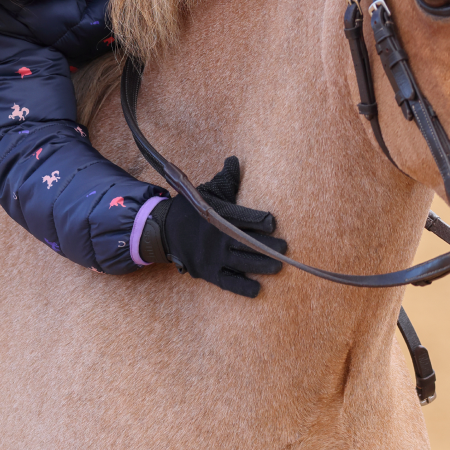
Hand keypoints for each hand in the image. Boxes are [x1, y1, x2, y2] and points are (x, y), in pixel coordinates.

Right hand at [140, 157, 286, 296]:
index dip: (262, 221)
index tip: (272, 224)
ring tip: (278, 266)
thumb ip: (226, 180)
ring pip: (243, 262)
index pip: (246, 218)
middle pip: (249, 243)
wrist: (165, 230)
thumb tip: (234, 160)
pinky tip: (257, 289)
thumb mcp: (208, 192)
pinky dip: (243, 287)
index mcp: (219, 214)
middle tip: (284, 248)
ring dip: (263, 265)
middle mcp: (218, 236)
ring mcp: (214, 256)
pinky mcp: (208, 272)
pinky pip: (229, 282)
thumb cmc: (192, 210)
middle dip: (269, 246)